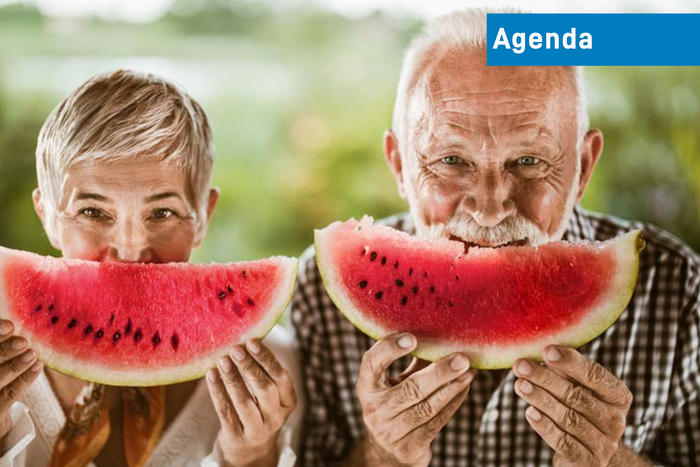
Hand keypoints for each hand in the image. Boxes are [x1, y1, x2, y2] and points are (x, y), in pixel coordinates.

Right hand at [0, 320, 42, 441]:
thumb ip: (5, 344)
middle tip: (23, 341)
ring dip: (16, 366)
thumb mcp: (1, 359)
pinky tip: (38, 365)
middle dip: (4, 351)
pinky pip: (11, 394)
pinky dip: (25, 379)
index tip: (9, 325)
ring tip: (32, 353)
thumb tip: (18, 323)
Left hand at [206, 338, 296, 466]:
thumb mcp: (269, 395)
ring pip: (244, 401)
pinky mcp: (237, 438)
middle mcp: (277, 417)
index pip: (281, 377)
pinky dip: (217, 392)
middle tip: (235, 349)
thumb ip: (263, 372)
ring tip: (222, 360)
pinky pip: (226, 412)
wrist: (249, 450)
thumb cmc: (258, 409)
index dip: (267, 359)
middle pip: (264, 389)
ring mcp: (258, 430)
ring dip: (232, 379)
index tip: (252, 342)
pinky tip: (211, 376)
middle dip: (248, 367)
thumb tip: (246, 338)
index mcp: (288, 402)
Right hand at [355, 333, 473, 466]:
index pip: (371, 364)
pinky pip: (436, 423)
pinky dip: (453, 403)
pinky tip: (464, 388)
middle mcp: (374, 410)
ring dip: (452, 387)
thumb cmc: (396, 403)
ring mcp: (389, 432)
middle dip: (439, 372)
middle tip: (461, 358)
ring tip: (469, 371)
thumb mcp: (396, 382)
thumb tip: (442, 333)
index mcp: (367, 387)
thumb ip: (414, 361)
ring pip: (427, 407)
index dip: (389, 349)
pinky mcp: (408, 448)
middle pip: (410, 389)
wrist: (388, 452)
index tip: (412, 337)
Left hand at [513, 345, 632, 465]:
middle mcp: (616, 421)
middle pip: (577, 396)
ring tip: (519, 384)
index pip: (596, 376)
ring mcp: (604, 444)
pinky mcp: (587, 462)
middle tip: (521, 366)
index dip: (571, 362)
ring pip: (568, 418)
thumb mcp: (579, 387)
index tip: (546, 351)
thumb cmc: (580, 409)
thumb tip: (545, 350)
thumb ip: (566, 371)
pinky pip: (563, 441)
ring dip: (540, 399)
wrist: (591, 452)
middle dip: (545, 379)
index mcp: (618, 397)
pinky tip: (529, 412)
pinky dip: (545, 426)